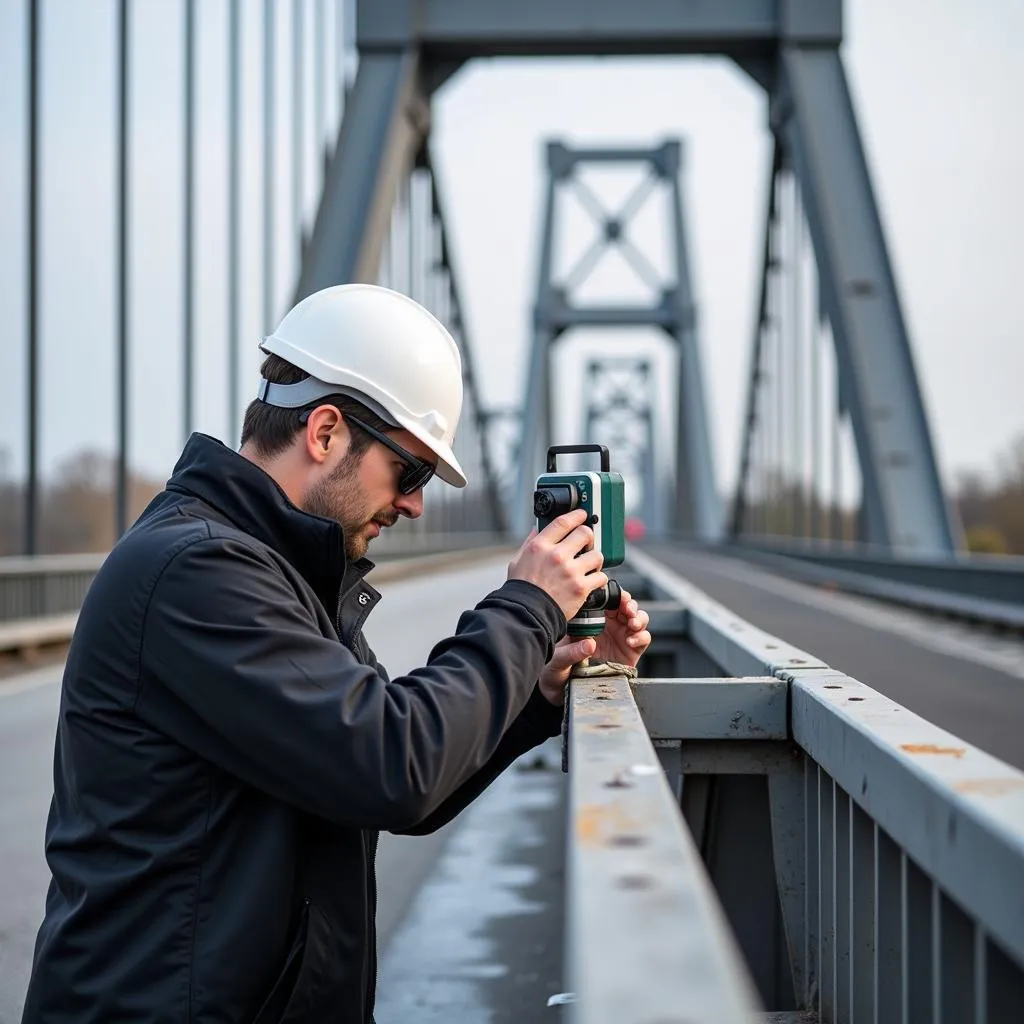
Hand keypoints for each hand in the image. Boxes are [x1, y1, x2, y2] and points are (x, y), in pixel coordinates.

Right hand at [507, 508, 607, 621]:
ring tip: (590, 564)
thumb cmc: (521, 589)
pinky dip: (598, 579)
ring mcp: (570, 571)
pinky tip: (591, 581)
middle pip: (584, 534)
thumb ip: (530, 543)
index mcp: (540, 546)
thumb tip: (538, 529)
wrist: (526, 614)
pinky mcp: (581, 587)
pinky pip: (601, 576)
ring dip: (595, 559)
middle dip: (588, 537)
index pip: (563, 522)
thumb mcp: (517, 561)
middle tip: (587, 543)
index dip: (576, 515)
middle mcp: (557, 556)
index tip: (582, 514)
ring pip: (597, 555)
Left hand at [538, 589, 651, 704]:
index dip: (616, 595)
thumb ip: (572, 652)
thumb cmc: (558, 667)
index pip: (608, 599)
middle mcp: (608, 625)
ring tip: (632, 624)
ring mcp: (621, 637)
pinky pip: (643, 639)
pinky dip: (642, 636)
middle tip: (628, 609)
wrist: (563, 688)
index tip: (618, 597)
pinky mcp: (631, 652)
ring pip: (638, 619)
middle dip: (630, 604)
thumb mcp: (559, 659)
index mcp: (592, 618)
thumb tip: (589, 644)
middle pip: (626, 606)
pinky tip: (631, 640)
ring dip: (639, 618)